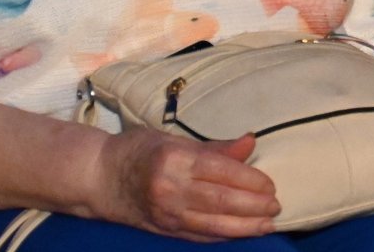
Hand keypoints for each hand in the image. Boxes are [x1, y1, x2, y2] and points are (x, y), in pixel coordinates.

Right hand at [96, 129, 280, 241]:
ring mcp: (165, 212)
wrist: (97, 177)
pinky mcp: (163, 229)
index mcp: (174, 158)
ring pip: (212, 223)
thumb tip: (250, 142)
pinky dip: (222, 235)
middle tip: (276, 207)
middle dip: (253, 206)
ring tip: (267, 225)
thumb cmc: (137, 150)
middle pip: (220, 200)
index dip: (250, 180)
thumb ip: (214, 147)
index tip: (271, 185)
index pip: (221, 171)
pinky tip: (241, 234)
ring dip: (244, 227)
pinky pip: (198, 235)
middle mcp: (169, 187)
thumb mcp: (174, 138)